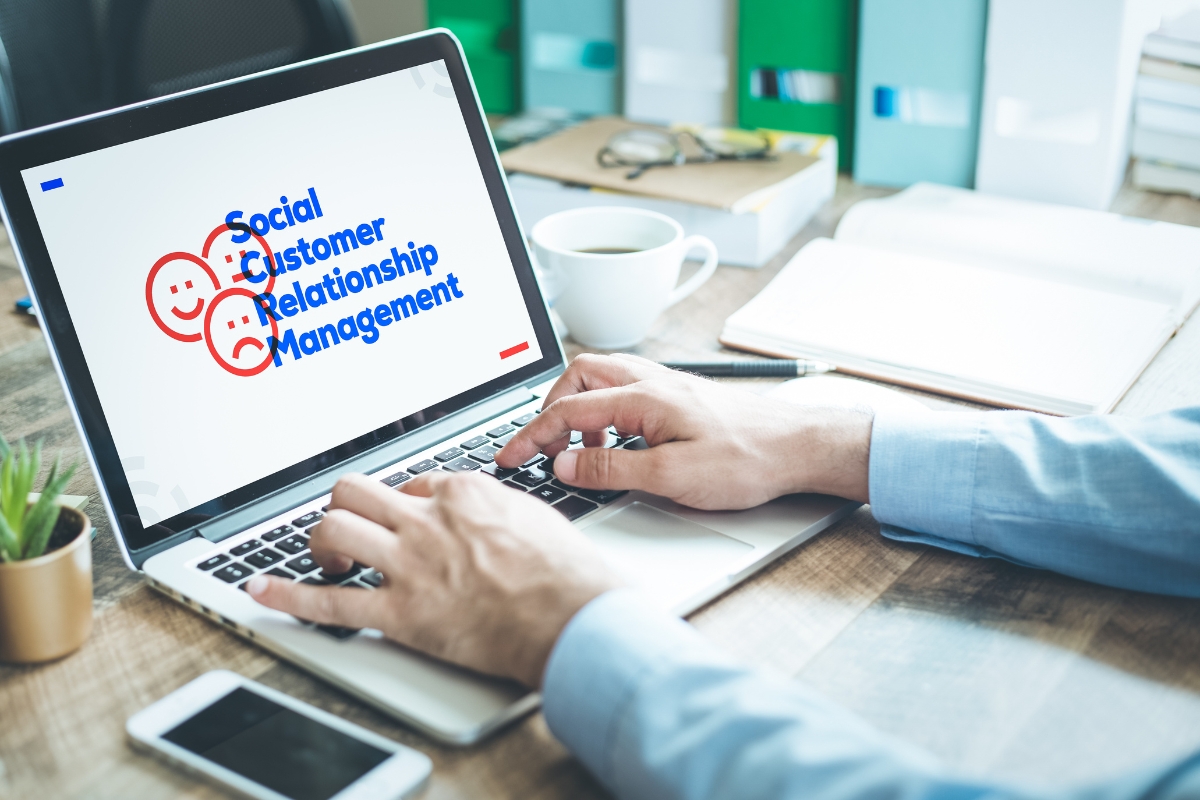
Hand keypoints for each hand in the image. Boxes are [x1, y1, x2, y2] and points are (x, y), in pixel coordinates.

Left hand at [247, 472, 622, 687]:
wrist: (571, 616)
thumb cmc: (565, 572)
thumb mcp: (533, 515)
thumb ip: (496, 507)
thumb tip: (485, 511)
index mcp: (462, 494)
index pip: (410, 482)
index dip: (402, 503)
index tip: (404, 519)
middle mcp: (427, 521)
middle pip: (356, 493)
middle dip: (344, 508)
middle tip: (349, 528)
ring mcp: (410, 565)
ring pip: (335, 530)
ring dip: (320, 543)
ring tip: (326, 559)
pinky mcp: (400, 613)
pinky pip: (330, 602)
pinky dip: (289, 597)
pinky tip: (263, 591)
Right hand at [496, 353, 872, 508]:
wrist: (798, 446)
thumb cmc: (747, 459)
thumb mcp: (672, 477)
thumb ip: (611, 470)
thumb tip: (562, 466)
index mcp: (643, 397)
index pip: (567, 411)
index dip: (530, 436)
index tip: (508, 458)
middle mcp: (650, 381)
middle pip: (578, 377)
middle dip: (550, 410)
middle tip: (540, 448)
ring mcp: (665, 386)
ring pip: (602, 382)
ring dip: (579, 413)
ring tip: (579, 455)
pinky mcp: (678, 398)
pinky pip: (625, 394)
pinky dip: (605, 416)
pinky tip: (617, 448)